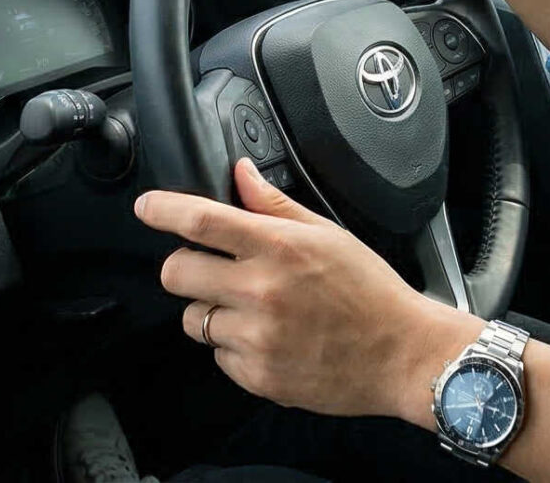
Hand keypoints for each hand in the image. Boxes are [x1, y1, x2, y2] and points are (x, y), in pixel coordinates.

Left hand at [138, 156, 477, 424]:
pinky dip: (233, 346)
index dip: (162, 210)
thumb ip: (275, 205)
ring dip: (209, 310)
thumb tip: (240, 174)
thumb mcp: (328, 234)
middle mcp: (261, 292)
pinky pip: (217, 355)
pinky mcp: (257, 376)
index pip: (200, 221)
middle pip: (176, 272)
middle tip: (208, 268)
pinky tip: (268, 338)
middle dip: (183, 266)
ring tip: (250, 309)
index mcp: (279, 248)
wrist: (402, 355)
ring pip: (192, 319)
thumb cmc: (371, 292)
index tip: (147, 207)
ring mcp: (257, 338)